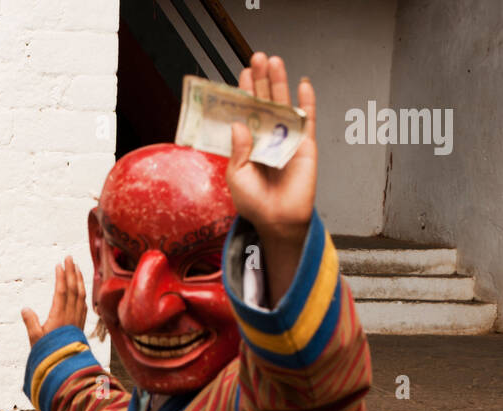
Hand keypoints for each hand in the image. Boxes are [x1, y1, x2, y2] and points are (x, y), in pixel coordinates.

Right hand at [22, 256, 86, 346]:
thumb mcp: (35, 340)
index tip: (59, 265)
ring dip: (79, 280)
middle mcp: (71, 316)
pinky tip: (80, 288)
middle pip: (73, 290)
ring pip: (81, 295)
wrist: (66, 368)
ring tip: (76, 267)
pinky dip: (82, 293)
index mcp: (59, 317)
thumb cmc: (49, 354)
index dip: (61, 278)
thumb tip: (25, 309)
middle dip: (72, 272)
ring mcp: (77, 320)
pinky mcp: (80, 325)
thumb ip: (31, 323)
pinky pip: (83, 304)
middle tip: (69, 258)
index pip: (62, 292)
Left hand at [226, 55, 316, 304]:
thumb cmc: (254, 203)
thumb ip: (238, 150)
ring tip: (274, 61)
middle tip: (257, 58)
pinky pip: (306, 120)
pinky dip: (306, 102)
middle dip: (261, 79)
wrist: (277, 221)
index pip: (246, 111)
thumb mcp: (237, 176)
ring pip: (284, 104)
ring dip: (280, 82)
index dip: (245, 92)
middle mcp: (267, 136)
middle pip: (265, 101)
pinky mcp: (304, 145)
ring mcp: (286, 138)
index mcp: (249, 142)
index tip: (242, 74)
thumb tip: (239, 123)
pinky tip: (302, 85)